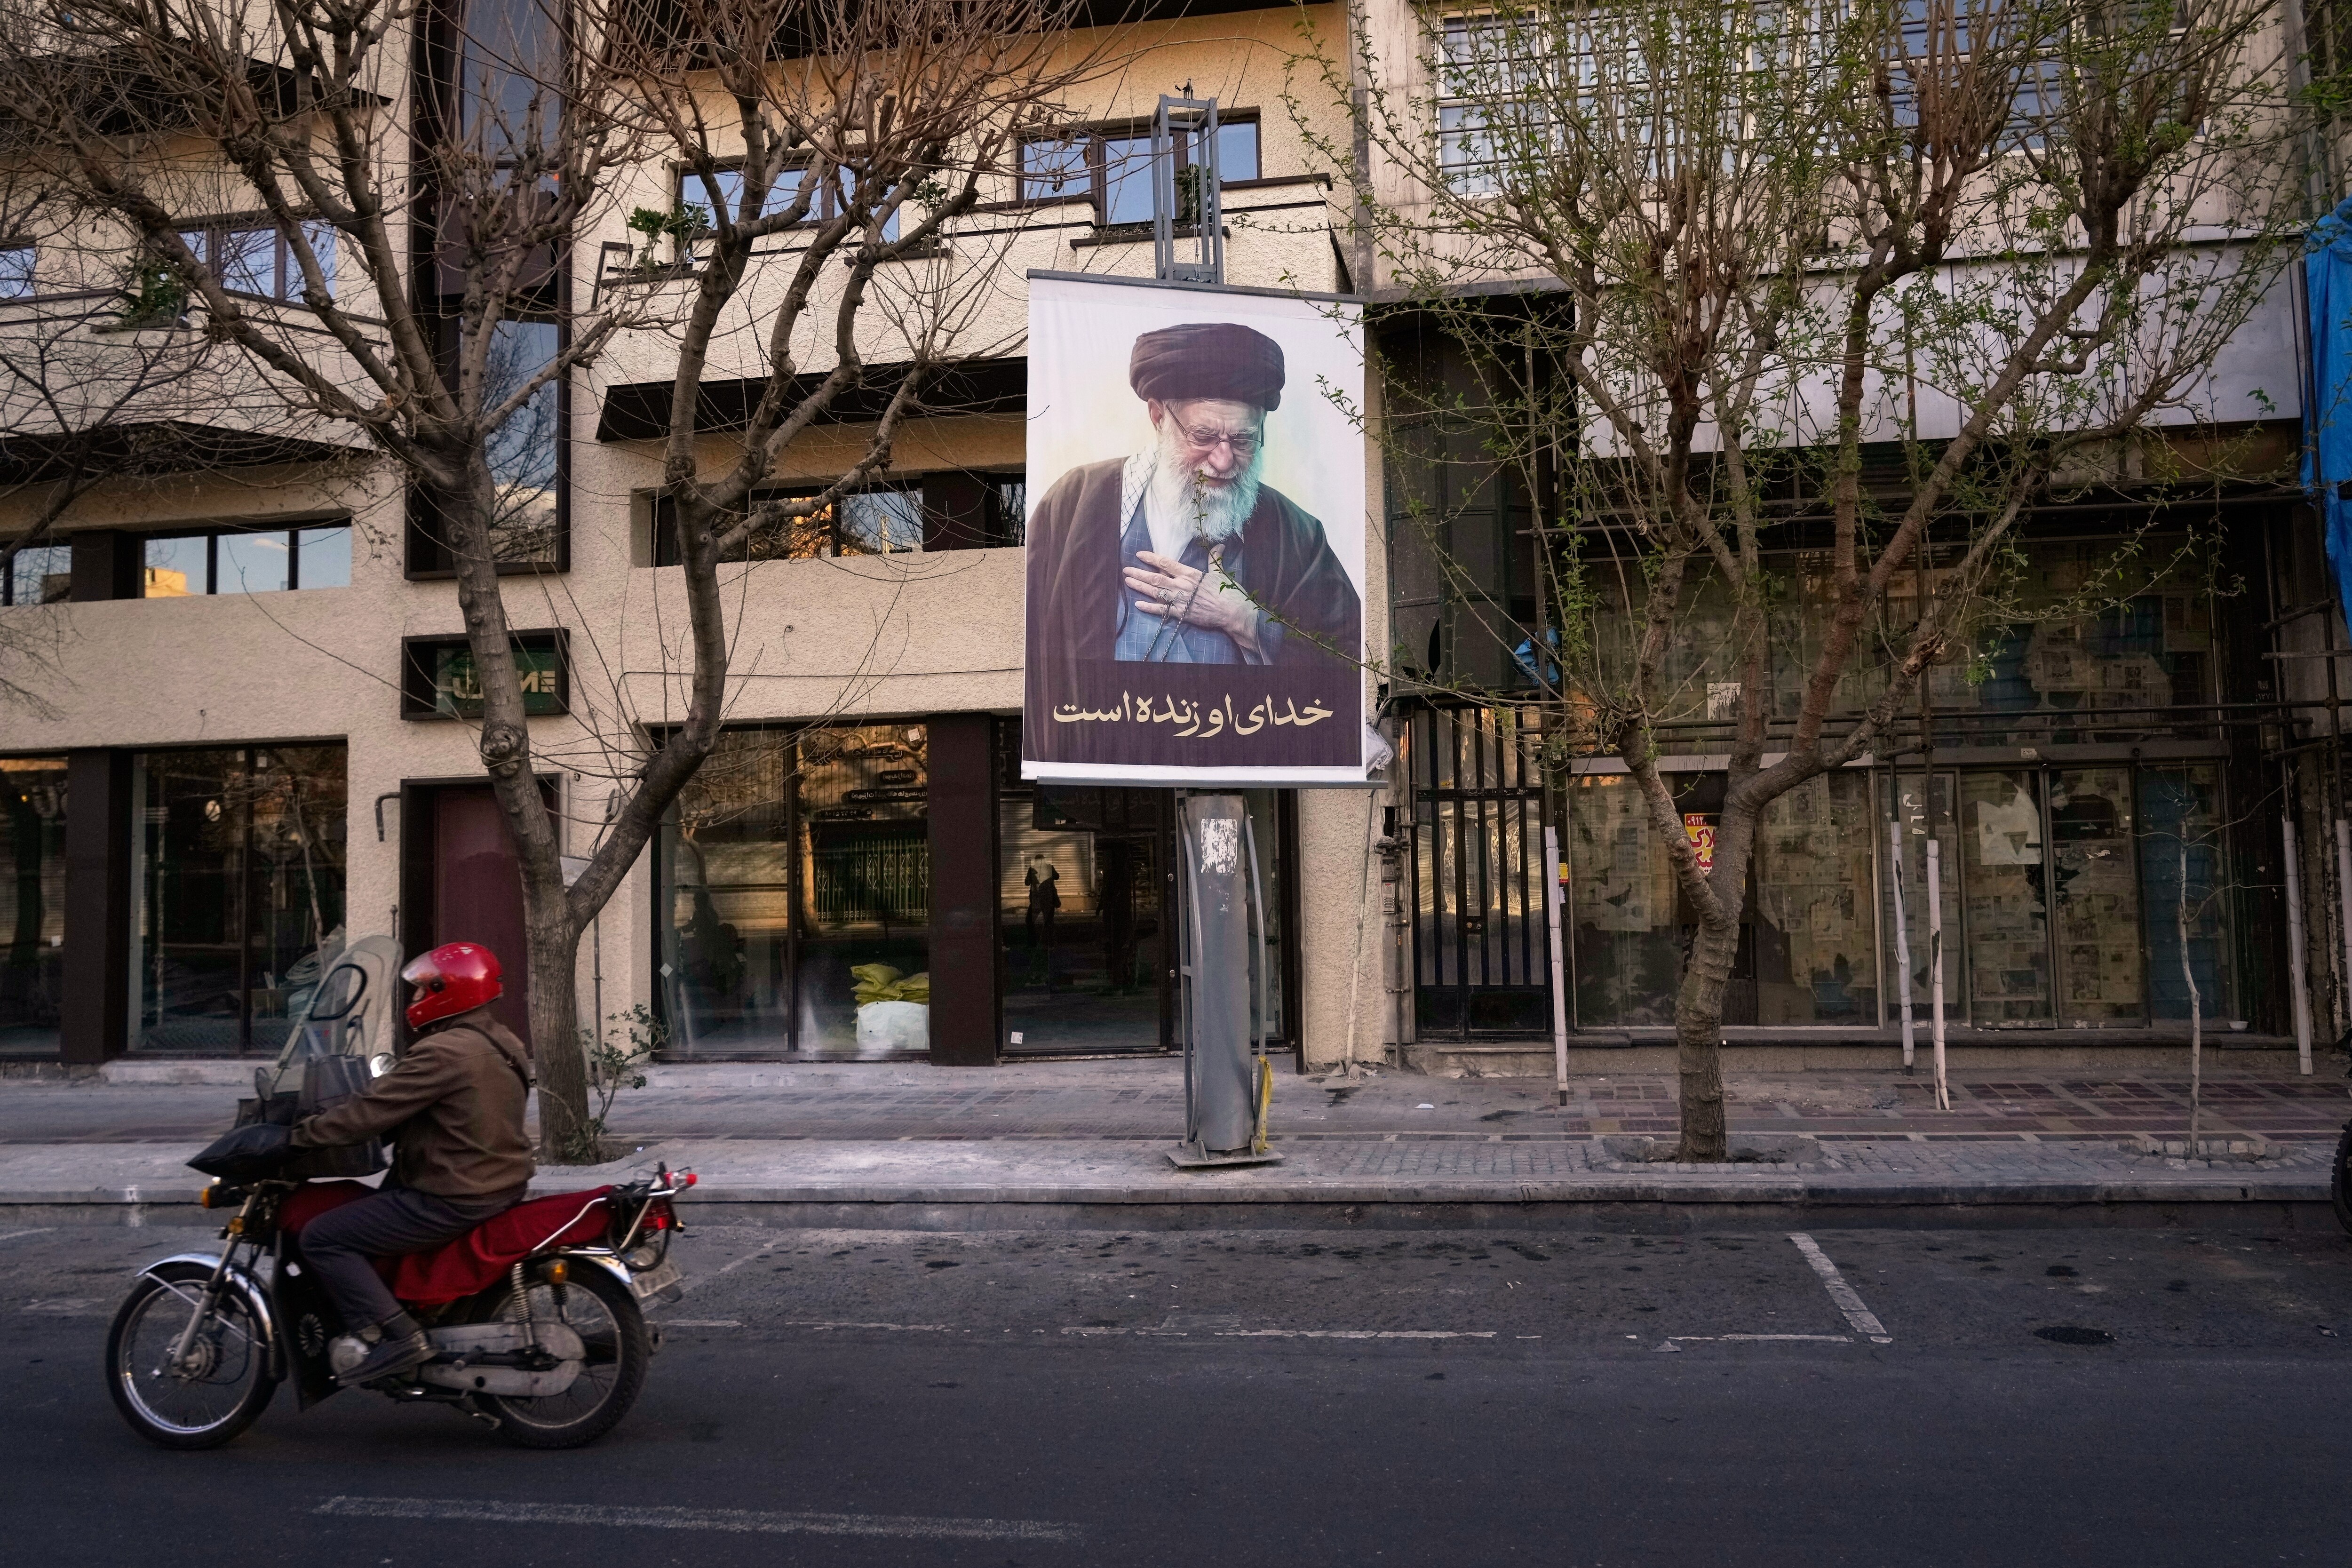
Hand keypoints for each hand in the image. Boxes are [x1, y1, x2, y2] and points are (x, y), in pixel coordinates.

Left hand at [1123, 551, 1261, 656]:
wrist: (1232, 611)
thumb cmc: (1227, 591)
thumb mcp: (1220, 572)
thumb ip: (1215, 558)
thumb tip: (1219, 545)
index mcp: (1189, 573)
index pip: (1166, 563)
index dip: (1151, 558)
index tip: (1140, 555)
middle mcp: (1181, 585)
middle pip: (1155, 577)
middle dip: (1139, 573)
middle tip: (1126, 570)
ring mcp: (1179, 600)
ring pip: (1155, 592)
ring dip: (1140, 587)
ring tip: (1128, 582)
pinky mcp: (1181, 613)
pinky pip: (1161, 610)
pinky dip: (1149, 608)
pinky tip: (1138, 604)